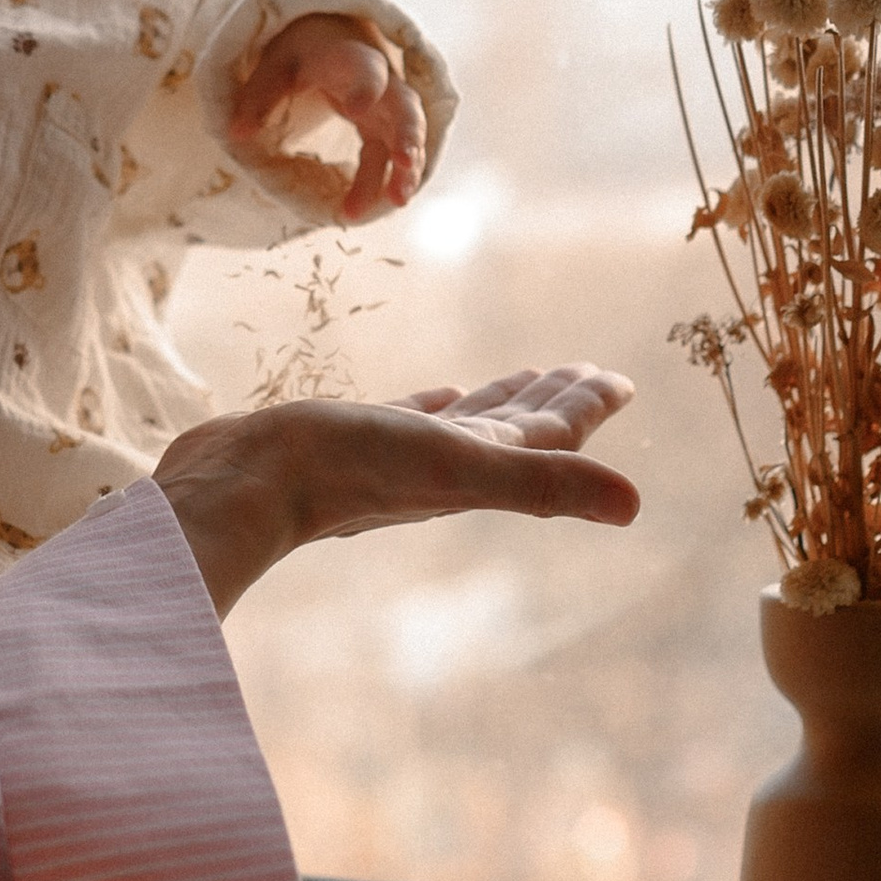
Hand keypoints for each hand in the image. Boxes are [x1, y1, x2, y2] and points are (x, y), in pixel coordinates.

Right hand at [152, 366, 637, 615]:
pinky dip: (438, 404)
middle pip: (518, 429)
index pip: (550, 436)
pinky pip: (412, 420)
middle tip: (589, 373)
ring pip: (468, 424)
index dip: (588, 407)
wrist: (244, 486)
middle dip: (556, 400)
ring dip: (502, 400)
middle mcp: (445, 467)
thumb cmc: (348, 471)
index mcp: (478, 470)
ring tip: (526, 377)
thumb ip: (547, 485)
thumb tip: (636, 507)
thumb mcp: (459, 466)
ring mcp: (398, 457)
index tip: (620, 380)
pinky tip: (443, 394)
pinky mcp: (352, 442)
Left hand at [228, 13, 426, 222]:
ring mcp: (385, 109)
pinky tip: (377, 207)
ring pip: (405, 137)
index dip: (365, 88)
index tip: (356, 110)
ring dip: (405, 168)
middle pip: (404, 105)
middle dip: (407, 132)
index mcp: (349, 59)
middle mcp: (379, 83)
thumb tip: (236, 135)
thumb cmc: (301, 54)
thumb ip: (259, 97)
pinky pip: (391, 156)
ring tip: (398, 201)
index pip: (365, 69)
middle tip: (405, 161)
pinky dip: (389, 180)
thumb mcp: (275, 66)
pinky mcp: (383, 129)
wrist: (327, 41)